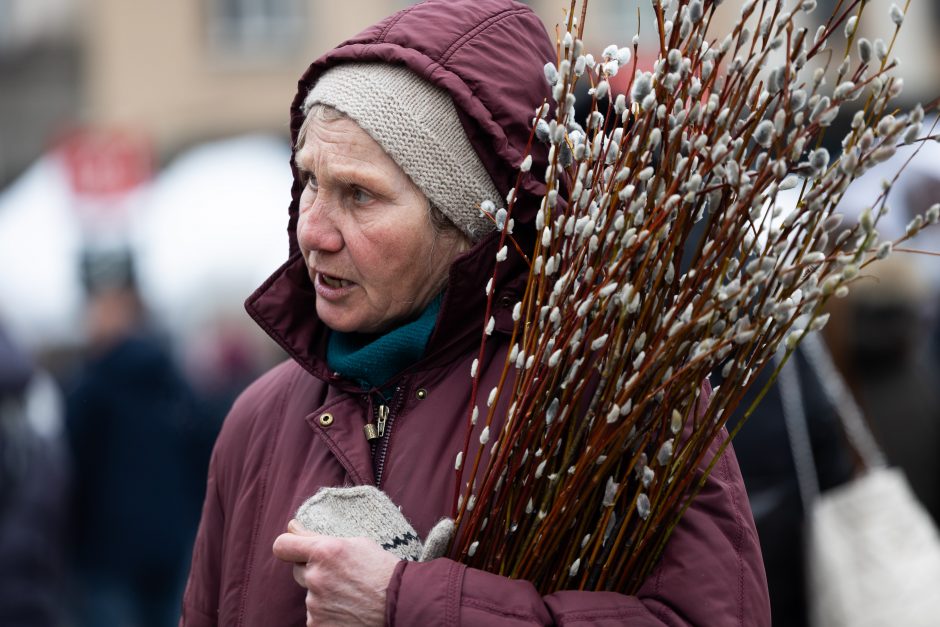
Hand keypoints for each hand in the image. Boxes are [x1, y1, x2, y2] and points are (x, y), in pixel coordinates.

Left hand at [272, 520, 400, 625]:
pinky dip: (328, 613)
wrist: (401, 602)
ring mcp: (316, 604)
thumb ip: (319, 537)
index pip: (283, 546)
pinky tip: (348, 609)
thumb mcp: (356, 543)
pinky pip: (315, 615)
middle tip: (338, 574)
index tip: (294, 547)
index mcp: (325, 551)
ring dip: (324, 593)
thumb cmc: (382, 568)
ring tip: (350, 594)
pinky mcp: (318, 625)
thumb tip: (292, 527)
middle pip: (297, 571)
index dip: (288, 545)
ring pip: (310, 594)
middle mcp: (316, 577)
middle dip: (313, 570)